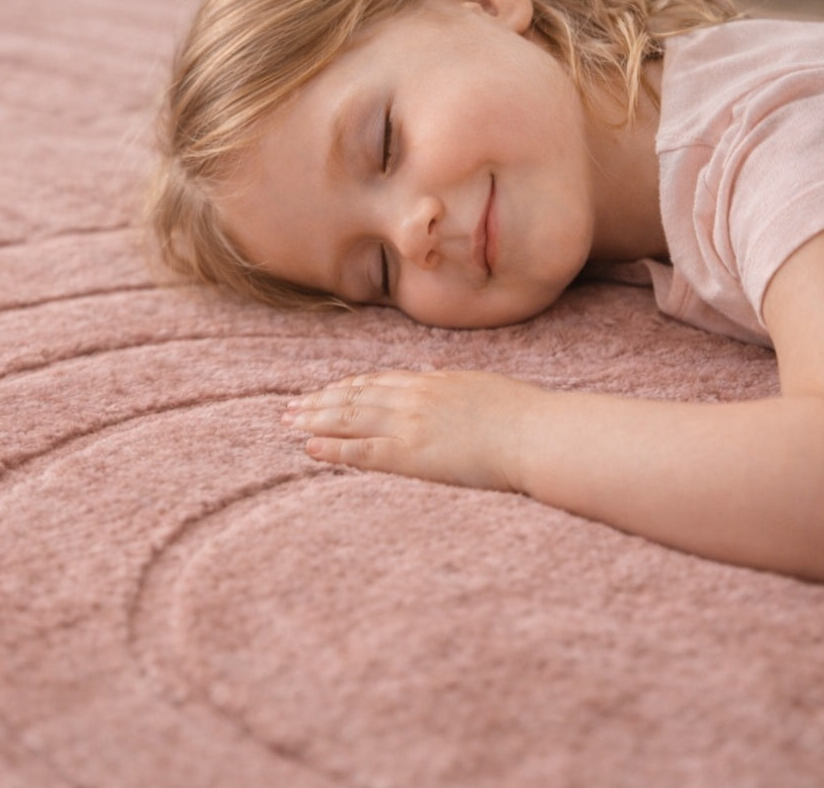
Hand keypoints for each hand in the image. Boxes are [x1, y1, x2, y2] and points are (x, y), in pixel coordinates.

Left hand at [283, 370, 543, 492]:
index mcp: (432, 381)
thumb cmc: (522, 414)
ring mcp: (411, 424)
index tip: (323, 392)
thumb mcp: (480, 384)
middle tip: (288, 408)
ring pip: (350, 418)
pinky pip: (363, 451)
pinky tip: (310, 448)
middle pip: (354, 396)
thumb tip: (432, 369)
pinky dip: (333, 448)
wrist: (536, 433)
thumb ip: (451, 379)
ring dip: (315, 419)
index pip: (377, 381)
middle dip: (318, 402)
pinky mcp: (413, 454)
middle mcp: (414, 397)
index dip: (346, 387)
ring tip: (288, 423)